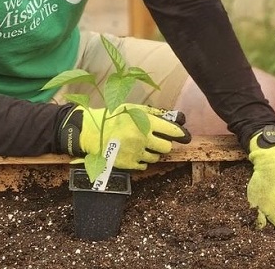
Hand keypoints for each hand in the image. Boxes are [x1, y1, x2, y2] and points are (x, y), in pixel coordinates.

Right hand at [60, 104, 190, 169]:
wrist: (91, 132)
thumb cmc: (113, 117)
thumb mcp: (133, 109)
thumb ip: (153, 113)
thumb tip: (171, 117)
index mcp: (146, 123)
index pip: (172, 131)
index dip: (180, 133)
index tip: (184, 135)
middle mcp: (143, 139)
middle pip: (167, 147)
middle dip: (164, 143)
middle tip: (158, 140)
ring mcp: (136, 153)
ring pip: (156, 157)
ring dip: (153, 152)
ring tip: (143, 146)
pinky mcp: (129, 164)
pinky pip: (144, 165)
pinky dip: (142, 160)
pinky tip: (135, 153)